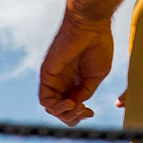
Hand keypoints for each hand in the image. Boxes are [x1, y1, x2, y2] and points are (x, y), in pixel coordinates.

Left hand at [38, 11, 114, 126]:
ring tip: (77, 106)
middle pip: (60, 111)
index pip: (70, 108)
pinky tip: (69, 102)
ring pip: (51, 108)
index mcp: (74, 83)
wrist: (91, 24)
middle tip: (85, 111)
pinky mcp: (46, 75)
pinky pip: (45, 99)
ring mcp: (53, 79)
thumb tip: (77, 105)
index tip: (91, 113)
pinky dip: (56, 106)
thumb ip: (85, 92)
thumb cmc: (97, 45)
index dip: (79, 116)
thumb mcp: (95, 76)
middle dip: (72, 117)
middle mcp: (62, 82)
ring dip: (65, 113)